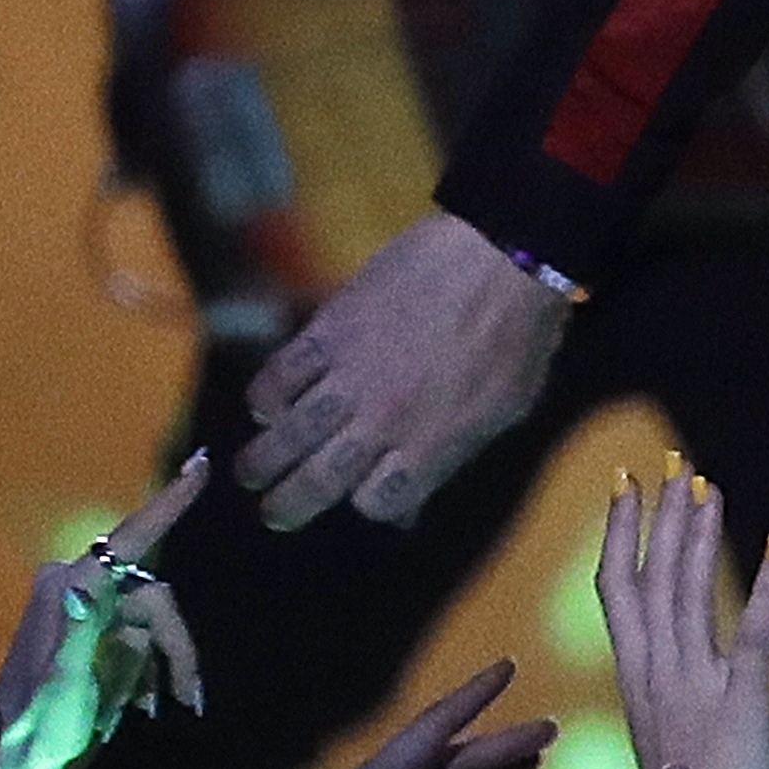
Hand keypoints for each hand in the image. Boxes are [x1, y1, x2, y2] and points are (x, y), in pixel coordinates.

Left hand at [0, 454, 206, 734]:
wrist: (18, 761)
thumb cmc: (41, 723)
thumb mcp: (64, 683)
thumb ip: (77, 631)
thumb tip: (85, 581)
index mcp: (70, 589)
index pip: (129, 538)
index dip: (168, 503)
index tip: (201, 464)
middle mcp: (77, 589)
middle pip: (154, 599)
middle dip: (176, 647)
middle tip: (189, 697)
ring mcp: (85, 611)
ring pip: (153, 622)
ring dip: (166, 665)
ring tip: (168, 707)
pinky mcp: (91, 632)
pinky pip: (140, 638)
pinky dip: (151, 670)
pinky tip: (147, 703)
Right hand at [236, 211, 572, 527]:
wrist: (501, 255)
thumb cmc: (518, 335)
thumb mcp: (505, 408)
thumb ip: (453, 453)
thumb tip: (412, 502)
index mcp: (433, 443)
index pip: (378, 501)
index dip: (366, 505)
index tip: (358, 498)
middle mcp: (384, 420)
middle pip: (319, 479)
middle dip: (288, 504)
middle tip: (272, 513)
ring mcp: (350, 376)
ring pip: (288, 434)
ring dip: (261, 459)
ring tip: (249, 472)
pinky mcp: (328, 331)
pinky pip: (278, 376)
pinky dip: (265, 396)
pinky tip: (265, 406)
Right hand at [599, 463, 768, 768]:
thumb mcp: (668, 730)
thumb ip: (668, 685)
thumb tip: (672, 645)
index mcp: (636, 681)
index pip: (618, 592)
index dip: (620, 535)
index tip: (624, 484)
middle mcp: (656, 677)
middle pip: (651, 581)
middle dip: (660, 518)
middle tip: (671, 462)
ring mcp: (695, 689)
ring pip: (689, 597)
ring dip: (699, 539)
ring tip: (708, 487)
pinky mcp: (741, 703)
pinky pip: (751, 635)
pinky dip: (765, 589)